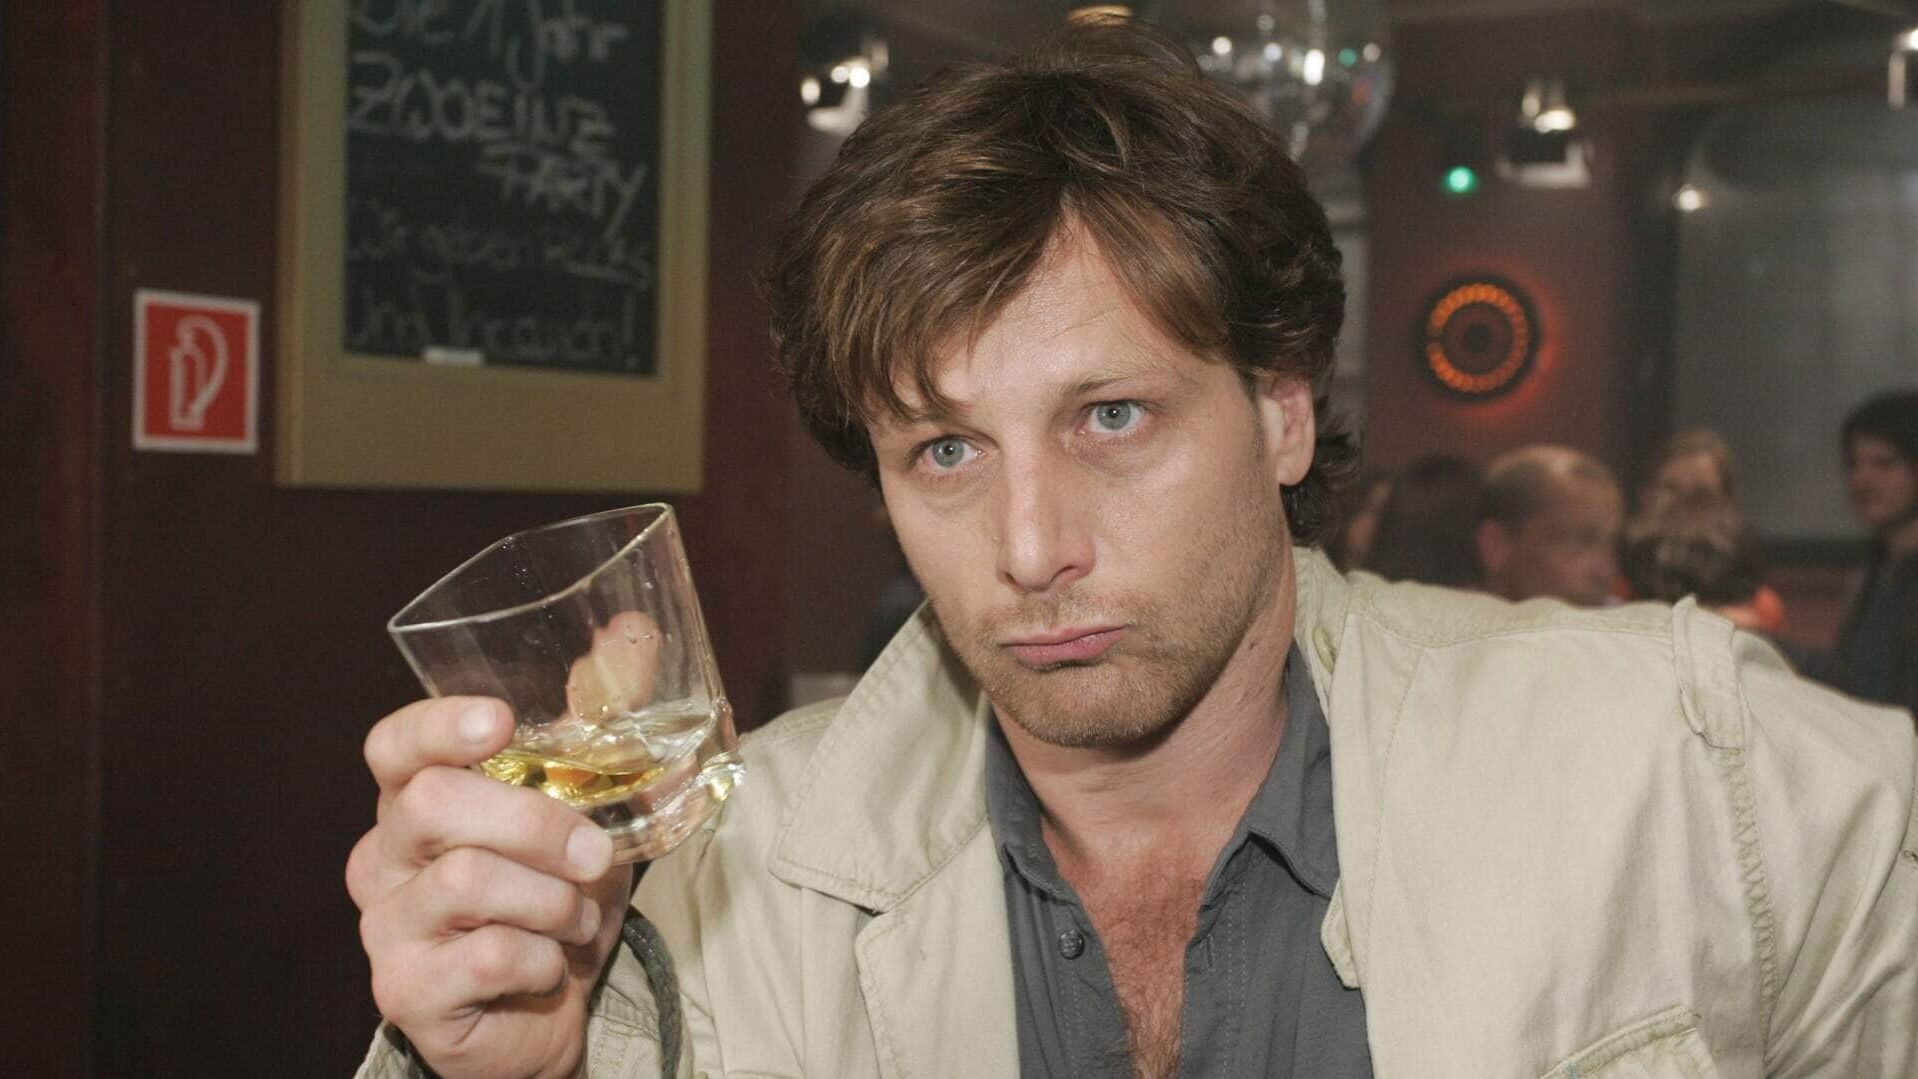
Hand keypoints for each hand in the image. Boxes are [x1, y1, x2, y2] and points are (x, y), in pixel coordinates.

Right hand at [347, 697, 634, 1078]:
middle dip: (534, 822)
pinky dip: (543, 956)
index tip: (498, 722)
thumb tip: (631, 629)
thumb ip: (603, 716)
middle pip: (433, 804)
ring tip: (578, 916)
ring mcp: (387, 925)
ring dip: (552, 898)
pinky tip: (551, 963)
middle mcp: (383, 856)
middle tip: (595, 851)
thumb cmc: (557, 894)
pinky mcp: (407, 991)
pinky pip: (486, 954)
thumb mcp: (592, 803)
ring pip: (466, 879)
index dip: (437, 727)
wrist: (549, 1013)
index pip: (393, 746)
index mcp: (416, 798)